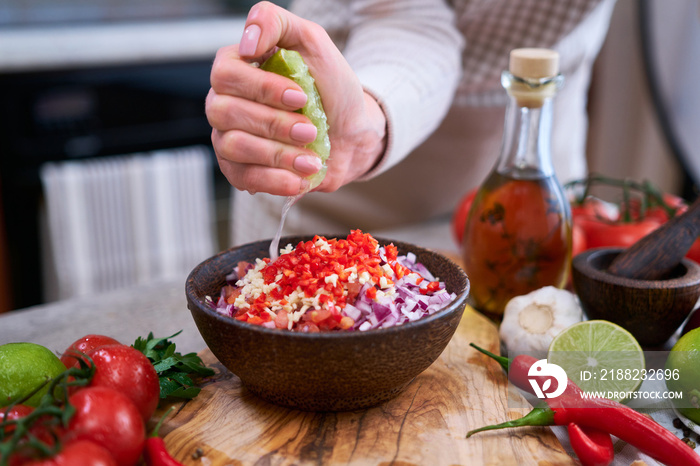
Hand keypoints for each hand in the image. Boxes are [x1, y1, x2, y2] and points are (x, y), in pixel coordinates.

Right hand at [206, 1, 386, 195]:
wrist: (350, 133)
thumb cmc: (331, 88)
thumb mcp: (312, 42)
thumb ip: (275, 22)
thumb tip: (247, 41)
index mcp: (236, 67)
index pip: (226, 74)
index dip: (262, 88)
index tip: (300, 97)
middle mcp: (224, 101)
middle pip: (226, 112)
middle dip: (274, 124)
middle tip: (310, 130)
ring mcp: (227, 138)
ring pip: (234, 147)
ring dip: (278, 154)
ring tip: (310, 158)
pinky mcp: (239, 170)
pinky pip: (242, 178)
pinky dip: (274, 180)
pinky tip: (299, 177)